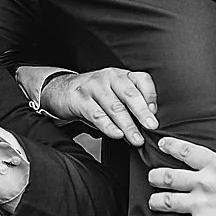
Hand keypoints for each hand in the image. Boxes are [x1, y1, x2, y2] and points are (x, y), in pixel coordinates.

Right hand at [39, 67, 158, 145]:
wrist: (61, 91)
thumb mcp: (114, 95)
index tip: (155, 113)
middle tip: (151, 127)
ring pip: (115, 107)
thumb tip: (147, 126)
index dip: (151, 96)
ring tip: (136, 139)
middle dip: (142, 113)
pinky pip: (97, 114)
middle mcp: (109, 77)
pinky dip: (108, 126)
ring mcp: (93, 86)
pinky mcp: (80, 99)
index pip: (142, 80)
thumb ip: (130, 107)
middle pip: (130, 95)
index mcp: (122, 75)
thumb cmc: (94, 97)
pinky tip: (117, 135)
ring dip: (127, 125)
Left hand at [147, 138, 215, 215]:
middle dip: (155, 176)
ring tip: (154, 202)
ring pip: (165, 201)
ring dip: (156, 201)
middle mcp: (205, 185)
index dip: (170, 146)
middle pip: (168, 176)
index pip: (186, 151)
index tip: (162, 145)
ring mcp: (200, 206)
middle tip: (152, 178)